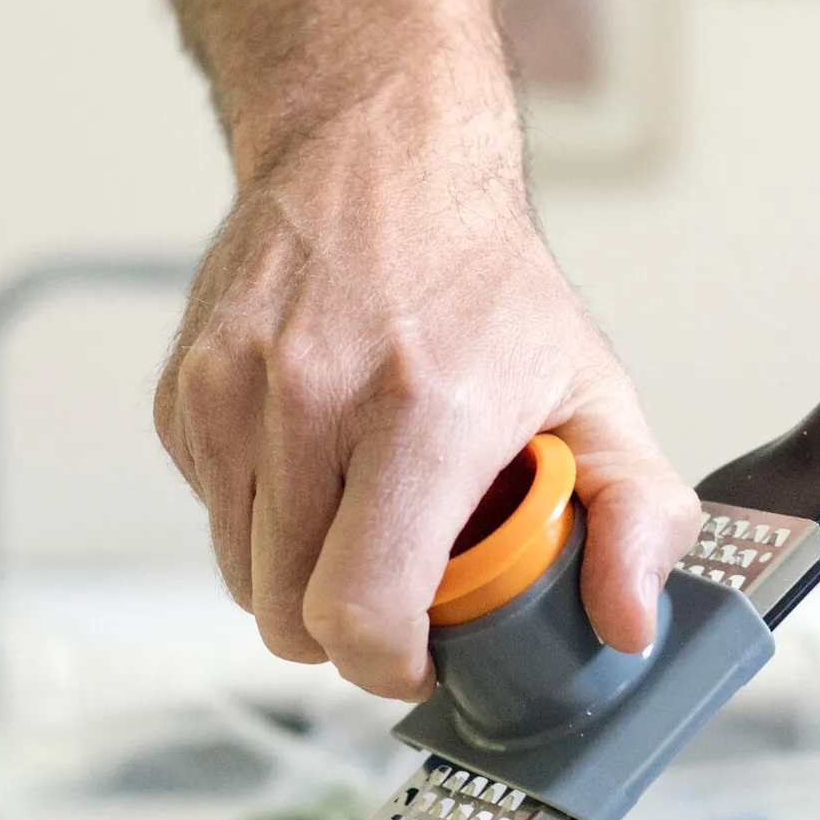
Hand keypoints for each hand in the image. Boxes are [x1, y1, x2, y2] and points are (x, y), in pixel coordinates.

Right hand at [156, 133, 702, 698]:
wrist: (375, 155)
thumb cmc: (486, 284)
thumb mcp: (595, 391)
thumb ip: (637, 516)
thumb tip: (627, 625)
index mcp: (422, 409)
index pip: (361, 612)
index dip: (392, 664)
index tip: (423, 652)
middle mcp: (310, 395)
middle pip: (290, 616)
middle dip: (348, 627)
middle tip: (402, 575)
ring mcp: (230, 390)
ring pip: (242, 578)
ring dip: (301, 574)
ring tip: (362, 505)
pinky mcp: (181, 391)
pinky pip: (213, 515)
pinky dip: (262, 514)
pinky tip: (314, 455)